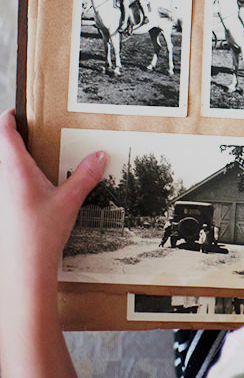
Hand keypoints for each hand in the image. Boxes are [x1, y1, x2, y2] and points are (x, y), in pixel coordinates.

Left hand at [0, 109, 106, 291]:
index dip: (8, 119)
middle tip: (37, 133)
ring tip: (43, 159)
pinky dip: (23, 179)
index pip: (4, 134)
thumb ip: (85, 176)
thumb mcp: (69, 201)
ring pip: (7, 168)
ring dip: (20, 161)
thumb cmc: (39, 234)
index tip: (17, 111)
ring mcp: (3, 194)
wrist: (24, 266)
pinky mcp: (6, 208)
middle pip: (4, 150)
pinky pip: (11, 185)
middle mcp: (4, 179)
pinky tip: (43, 189)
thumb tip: (99, 155)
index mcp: (14, 170)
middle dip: (17, 139)